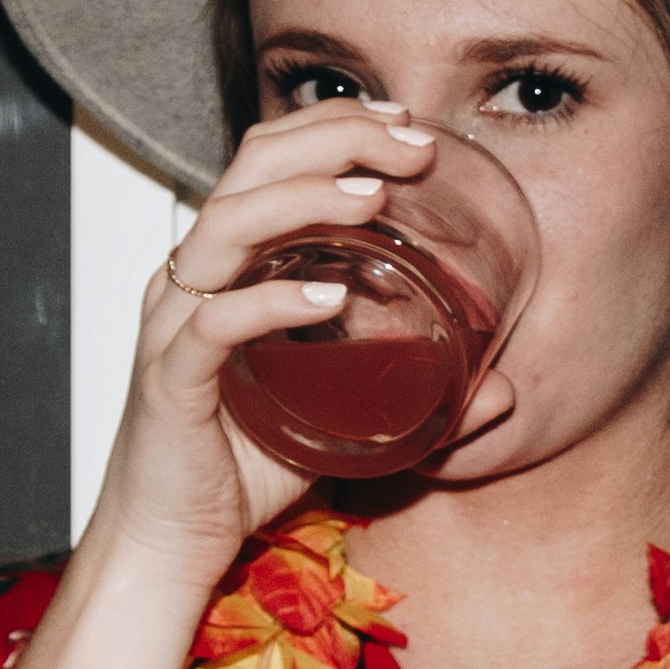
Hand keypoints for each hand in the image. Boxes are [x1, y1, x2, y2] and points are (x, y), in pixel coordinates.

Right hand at [84, 98, 444, 581]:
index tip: (404, 123)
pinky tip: (331, 296)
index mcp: (225, 269)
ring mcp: (174, 327)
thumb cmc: (239, 470)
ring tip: (373, 195)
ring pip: (226, 226)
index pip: (267, 161)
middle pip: (248, 170)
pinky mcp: (170, 382)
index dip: (334, 126)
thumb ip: (411, 395)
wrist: (166, 545)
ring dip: (305, 200)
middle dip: (332, 139)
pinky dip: (273, 302)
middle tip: (408, 143)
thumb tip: (503, 390)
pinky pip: (213, 326)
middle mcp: (192, 282)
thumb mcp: (338, 416)